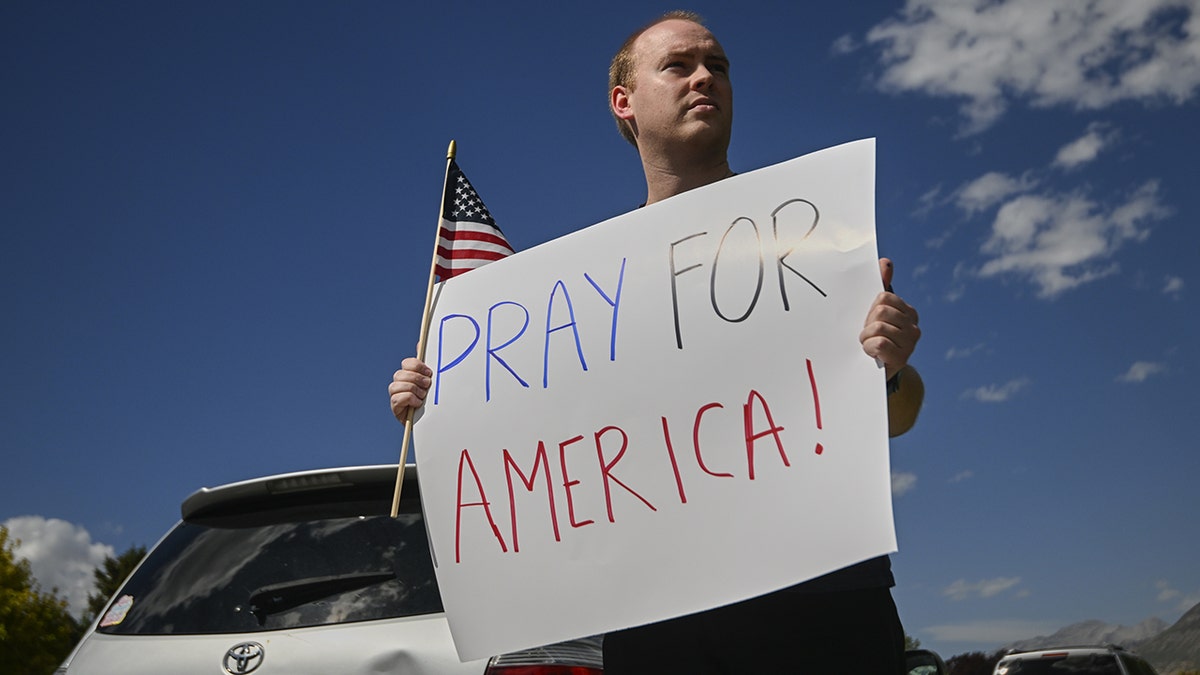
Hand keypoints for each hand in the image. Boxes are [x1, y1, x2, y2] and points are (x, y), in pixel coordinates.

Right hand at [388, 357, 431, 421]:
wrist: (434, 419)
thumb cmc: (433, 399)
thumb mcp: (433, 381)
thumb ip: (427, 364)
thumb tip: (420, 342)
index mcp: (410, 374)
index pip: (407, 363)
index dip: (417, 366)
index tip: (429, 373)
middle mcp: (400, 383)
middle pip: (401, 373)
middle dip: (416, 379)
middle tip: (428, 385)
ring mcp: (396, 394)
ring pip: (397, 385)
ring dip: (413, 390)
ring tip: (423, 396)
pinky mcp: (395, 407)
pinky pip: (398, 398)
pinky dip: (410, 399)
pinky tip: (417, 403)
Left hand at [859, 258, 920, 380]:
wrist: (872, 373)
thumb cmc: (872, 339)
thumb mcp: (873, 313)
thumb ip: (881, 286)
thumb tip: (886, 262)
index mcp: (908, 312)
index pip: (883, 297)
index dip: (869, 309)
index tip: (869, 322)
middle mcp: (913, 326)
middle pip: (880, 311)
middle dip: (867, 324)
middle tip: (867, 336)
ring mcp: (910, 343)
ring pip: (879, 327)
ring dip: (866, 338)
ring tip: (869, 346)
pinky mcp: (902, 357)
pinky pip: (880, 342)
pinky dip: (869, 348)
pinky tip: (872, 354)